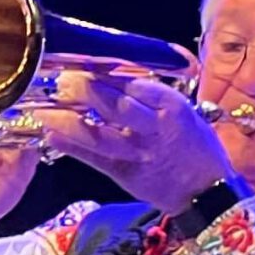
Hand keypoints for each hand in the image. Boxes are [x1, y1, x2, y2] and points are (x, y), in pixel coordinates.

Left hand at [28, 69, 233, 211]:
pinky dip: (74, 149)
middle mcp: (155, 129)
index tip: (79, 63)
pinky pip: (98, 160)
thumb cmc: (195, 146)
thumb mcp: (182, 112)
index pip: (131, 84)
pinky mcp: (130, 175)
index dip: (102, 73)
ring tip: (44, 110)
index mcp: (170, 106)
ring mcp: (141, 154)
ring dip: (70, 122)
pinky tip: (52, 137)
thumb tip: (110, 74)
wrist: (210, 191)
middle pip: (116, 106)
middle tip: (62, 82)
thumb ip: (149, 96)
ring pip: (102, 136)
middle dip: (85, 91)